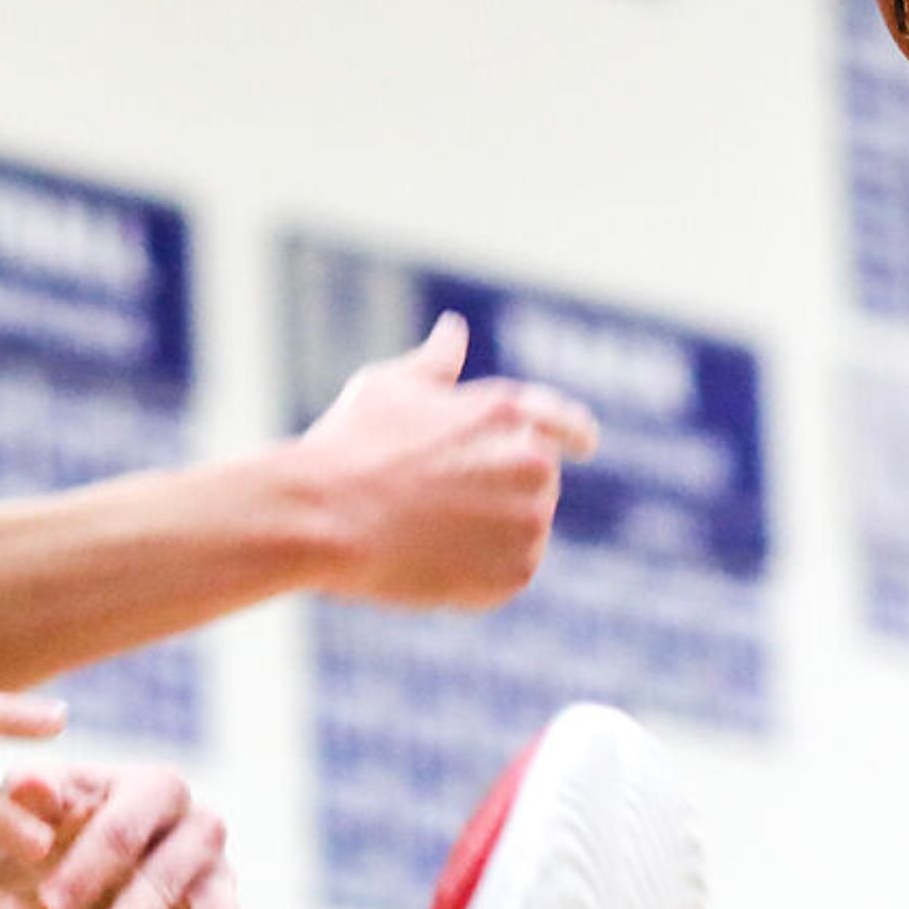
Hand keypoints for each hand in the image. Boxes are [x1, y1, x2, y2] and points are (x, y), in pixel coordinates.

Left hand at [6, 764, 291, 908]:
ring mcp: (219, 889)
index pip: (124, 827)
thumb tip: (26, 782)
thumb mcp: (32, 808)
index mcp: (154, 789)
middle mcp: (200, 832)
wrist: (72, 850)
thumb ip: (31, 797)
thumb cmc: (48, 822)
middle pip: (172, 873)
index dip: (87, 866)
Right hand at [292, 314, 599, 611]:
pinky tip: (428, 565)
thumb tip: (452, 329)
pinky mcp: (516, 573)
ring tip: (424, 536)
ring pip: (520, 533)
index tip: (584, 446)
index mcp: (507, 411)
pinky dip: (475, 578)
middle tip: (433, 508)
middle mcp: (532, 462)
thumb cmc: (346, 448)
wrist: (324, 517)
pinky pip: (505, 577)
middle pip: (532, 484)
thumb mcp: (388, 388)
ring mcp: (529, 520)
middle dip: (496, 494)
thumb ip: (434, 365)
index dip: (574, 434)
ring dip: (485, 538)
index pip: (563, 422)